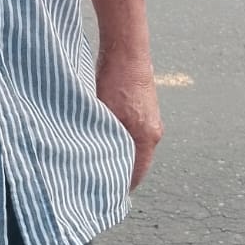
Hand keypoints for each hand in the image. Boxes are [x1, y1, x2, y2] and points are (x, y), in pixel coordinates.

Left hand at [96, 59, 163, 190]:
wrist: (126, 48)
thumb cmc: (116, 80)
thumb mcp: (107, 116)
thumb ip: (106, 143)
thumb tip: (97, 166)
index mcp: (147, 138)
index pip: (135, 175)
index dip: (118, 188)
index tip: (101, 196)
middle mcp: (153, 132)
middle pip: (134, 162)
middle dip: (115, 171)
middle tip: (91, 178)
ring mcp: (149, 119)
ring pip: (131, 146)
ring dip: (115, 152)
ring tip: (92, 157)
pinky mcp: (142, 108)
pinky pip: (130, 132)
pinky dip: (117, 138)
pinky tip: (99, 133)